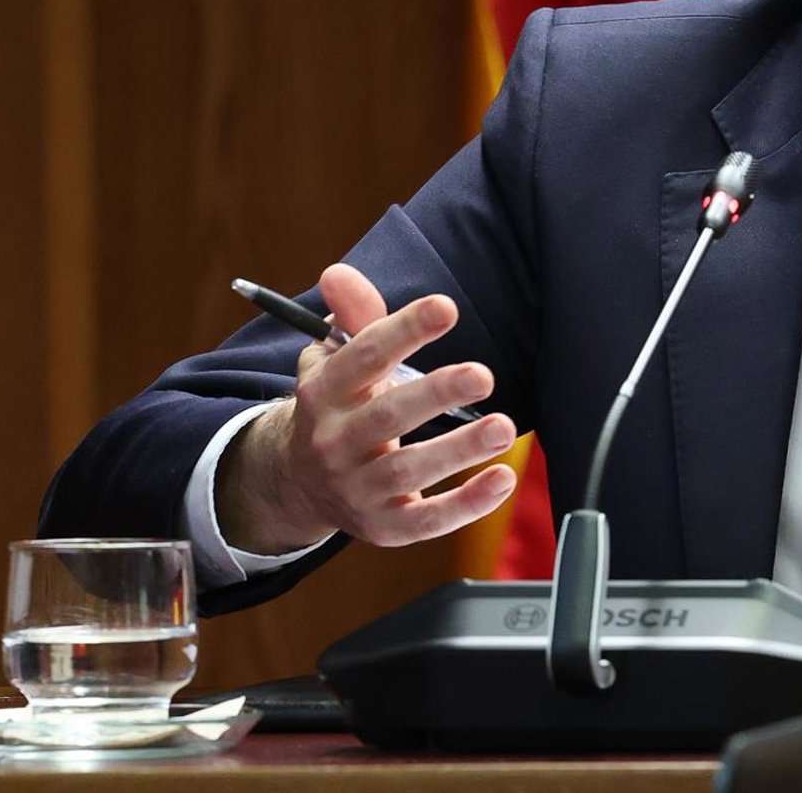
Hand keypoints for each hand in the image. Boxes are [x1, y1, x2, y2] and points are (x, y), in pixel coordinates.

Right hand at [218, 263, 518, 552]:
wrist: (297, 482)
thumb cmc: (337, 405)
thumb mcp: (335, 359)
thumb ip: (353, 317)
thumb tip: (339, 274)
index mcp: (324, 392)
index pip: (363, 357)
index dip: (404, 330)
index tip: (446, 308)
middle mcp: (335, 442)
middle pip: (387, 416)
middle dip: (436, 393)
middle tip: (484, 374)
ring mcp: (357, 488)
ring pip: (407, 471)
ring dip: (458, 449)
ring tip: (503, 426)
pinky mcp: (383, 526)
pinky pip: (425, 521)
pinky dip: (465, 505)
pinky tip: (503, 479)